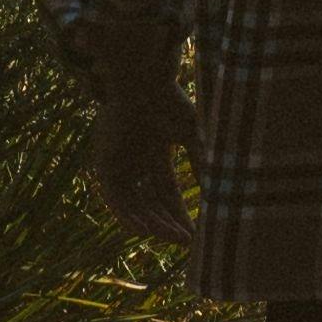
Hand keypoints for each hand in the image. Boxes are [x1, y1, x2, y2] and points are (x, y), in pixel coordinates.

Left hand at [91, 95, 191, 249]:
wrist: (141, 80)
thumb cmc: (169, 100)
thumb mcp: (191, 133)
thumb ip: (201, 159)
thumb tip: (216, 187)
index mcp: (154, 152)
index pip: (167, 193)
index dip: (180, 214)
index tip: (194, 234)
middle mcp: (134, 162)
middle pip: (151, 204)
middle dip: (169, 224)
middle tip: (187, 241)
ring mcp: (118, 164)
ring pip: (134, 205)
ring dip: (153, 224)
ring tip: (174, 238)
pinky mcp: (104, 165)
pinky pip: (115, 200)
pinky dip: (130, 216)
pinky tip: (149, 229)